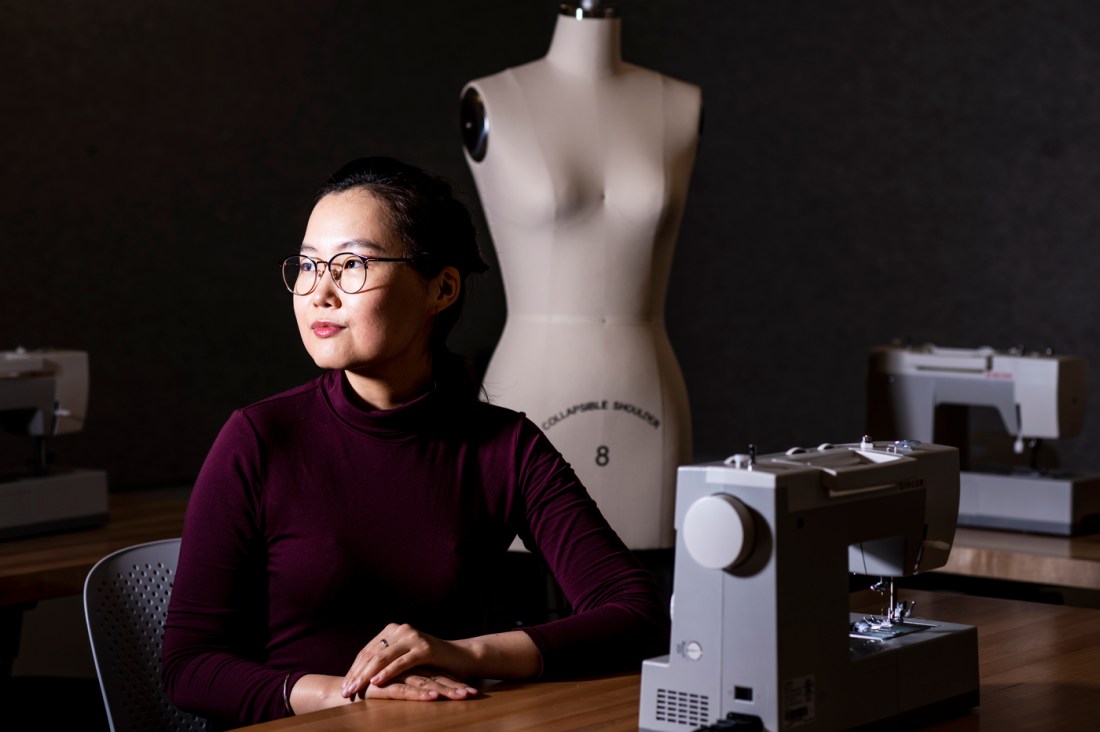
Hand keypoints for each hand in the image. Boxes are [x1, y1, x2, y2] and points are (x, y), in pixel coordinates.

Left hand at [341, 623, 476, 699]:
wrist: (461, 658)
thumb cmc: (431, 663)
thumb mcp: (405, 658)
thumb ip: (387, 659)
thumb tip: (361, 674)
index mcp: (393, 630)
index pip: (367, 651)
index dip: (354, 669)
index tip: (344, 686)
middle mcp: (401, 629)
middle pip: (372, 653)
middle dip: (357, 674)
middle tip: (345, 691)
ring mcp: (413, 637)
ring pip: (383, 657)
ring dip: (366, 675)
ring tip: (356, 689)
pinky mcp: (424, 648)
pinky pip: (401, 662)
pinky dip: (387, 672)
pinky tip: (376, 682)